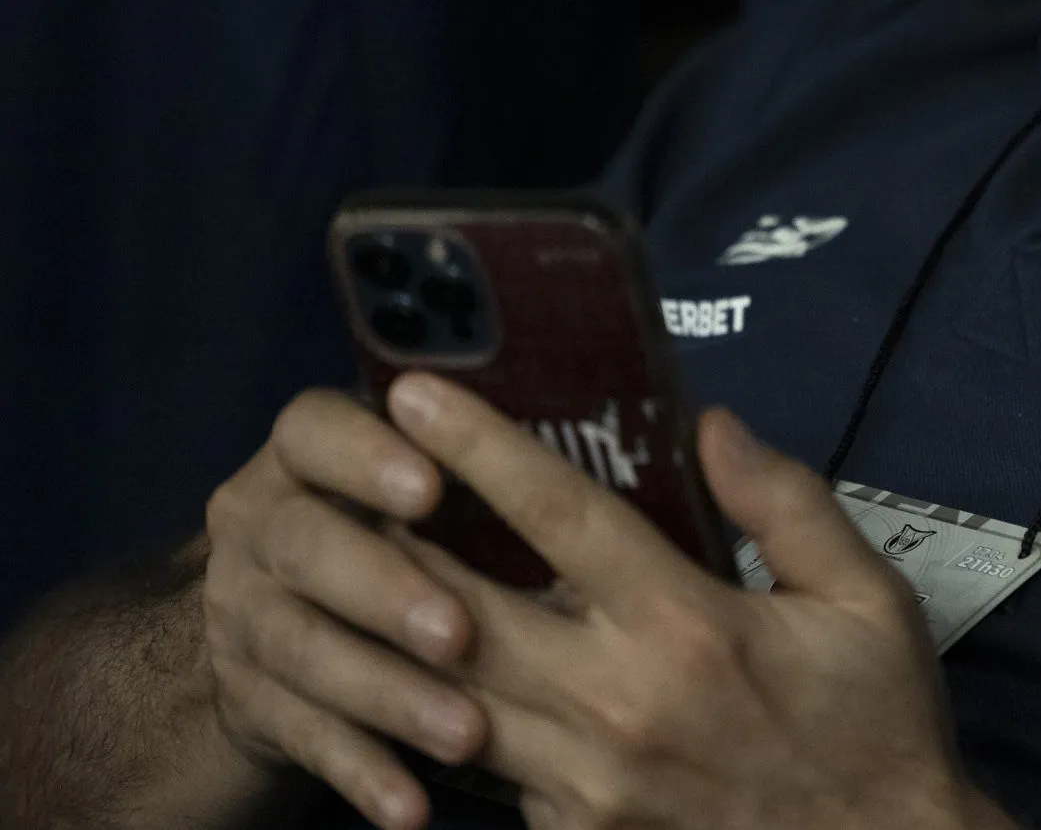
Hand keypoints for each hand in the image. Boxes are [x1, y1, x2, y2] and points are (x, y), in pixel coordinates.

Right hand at [200, 389, 489, 829]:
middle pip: (305, 545)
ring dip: (387, 693)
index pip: (315, 428)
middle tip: (460, 635)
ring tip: (467, 734)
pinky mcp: (246, 696)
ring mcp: (238, 611)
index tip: (434, 488)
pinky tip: (411, 809)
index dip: (367, 455)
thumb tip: (622, 444)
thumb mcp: (422, 476)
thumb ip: (484, 463)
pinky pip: (299, 735)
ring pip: (303, 649)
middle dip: (386, 590)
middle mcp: (256, 523)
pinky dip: (360, 771)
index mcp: (306, 451)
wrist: (287, 616)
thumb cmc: (404, 522)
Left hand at [383, 373, 1011, 829]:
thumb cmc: (878, 725)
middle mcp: (618, 703)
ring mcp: (583, 779)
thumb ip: (786, 505)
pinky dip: (450, 713)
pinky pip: (486, 765)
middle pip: (461, 607)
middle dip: (391, 537)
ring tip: (359, 565)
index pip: (561, 519)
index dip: (480, 452)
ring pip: (449, 694)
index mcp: (689, 629)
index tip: (416, 394)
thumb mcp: (868, 600)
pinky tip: (434, 674)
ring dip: (396, 627)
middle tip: (342, 478)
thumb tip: (710, 426)